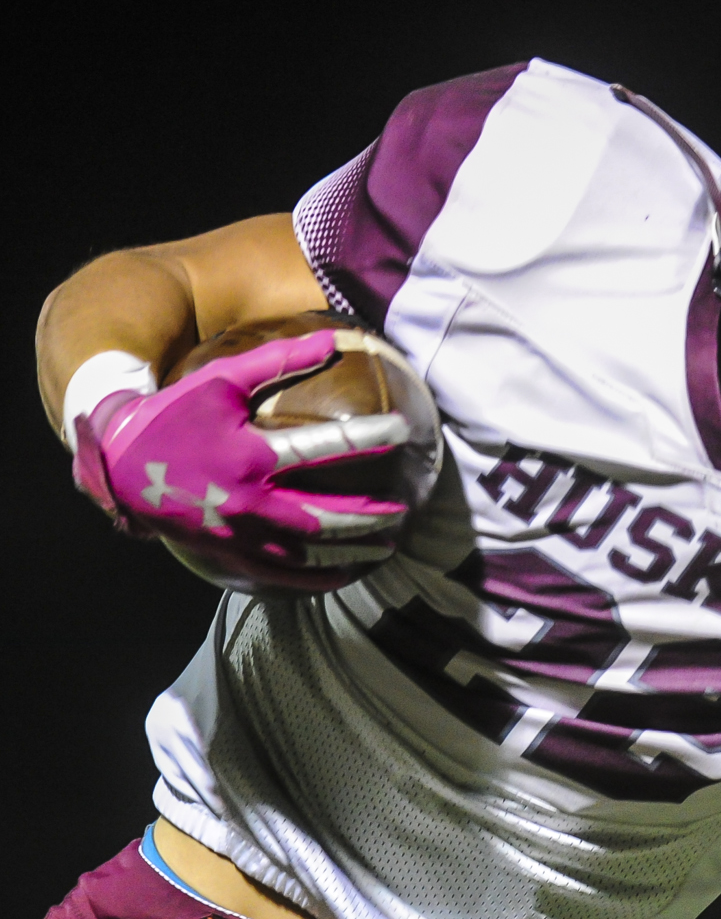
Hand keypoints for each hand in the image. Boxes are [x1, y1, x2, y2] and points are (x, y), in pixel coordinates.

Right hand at [70, 331, 410, 591]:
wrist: (117, 461)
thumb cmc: (174, 413)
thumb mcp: (221, 379)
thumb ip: (279, 360)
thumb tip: (334, 339)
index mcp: (249, 455)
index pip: (323, 448)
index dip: (368, 437)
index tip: (405, 431)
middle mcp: (247, 500)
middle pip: (325, 515)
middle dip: (370, 514)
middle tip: (404, 509)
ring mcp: (237, 535)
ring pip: (308, 553)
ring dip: (353, 551)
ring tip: (387, 545)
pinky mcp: (227, 556)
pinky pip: (281, 577)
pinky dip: (316, 579)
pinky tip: (344, 575)